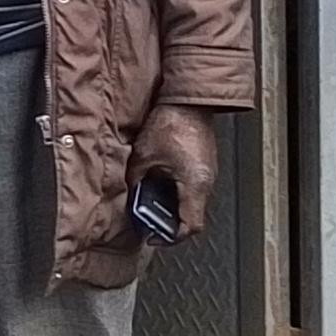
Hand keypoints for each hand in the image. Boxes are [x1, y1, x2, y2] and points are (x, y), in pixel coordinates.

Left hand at [129, 105, 218, 243]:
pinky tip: (156, 184)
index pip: (190, 226)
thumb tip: (128, 195)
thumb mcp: (143, 156)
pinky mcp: (203, 165)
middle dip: (167, 222)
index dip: (170, 237)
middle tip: (146, 220)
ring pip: (189, 202)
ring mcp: (207, 174)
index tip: (152, 237)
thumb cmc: (171, 123)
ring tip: (148, 201)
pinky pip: (190, 188)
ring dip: (169, 206)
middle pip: (190, 217)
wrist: (189, 99)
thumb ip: (135, 180)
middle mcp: (206, 182)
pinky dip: (174, 192)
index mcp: (195, 184)